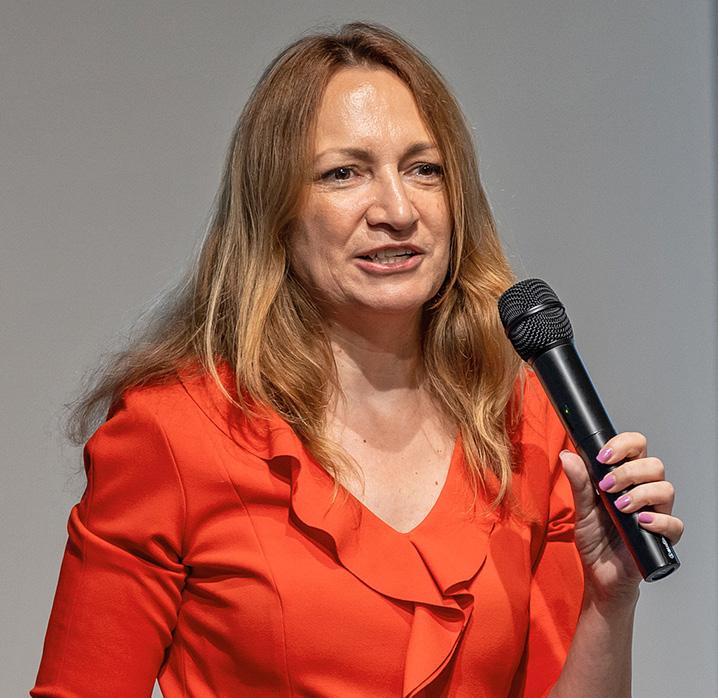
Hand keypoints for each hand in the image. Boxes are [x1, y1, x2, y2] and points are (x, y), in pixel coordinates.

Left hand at [559, 433, 683, 604]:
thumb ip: (579, 482)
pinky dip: (658, 520)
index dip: (624, 445)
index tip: (603, 457)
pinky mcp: (663, 537)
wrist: (600, 574)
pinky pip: (674, 523)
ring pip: (666, 489)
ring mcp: (656, 513)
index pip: (637, 447)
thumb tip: (568, 455)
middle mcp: (644, 492)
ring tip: (619, 507)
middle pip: (654, 464)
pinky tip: (639, 523)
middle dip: (629, 471)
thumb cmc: (595, 539)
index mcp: (625, 478)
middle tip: (607, 486)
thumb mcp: (582, 509)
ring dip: (640, 494)